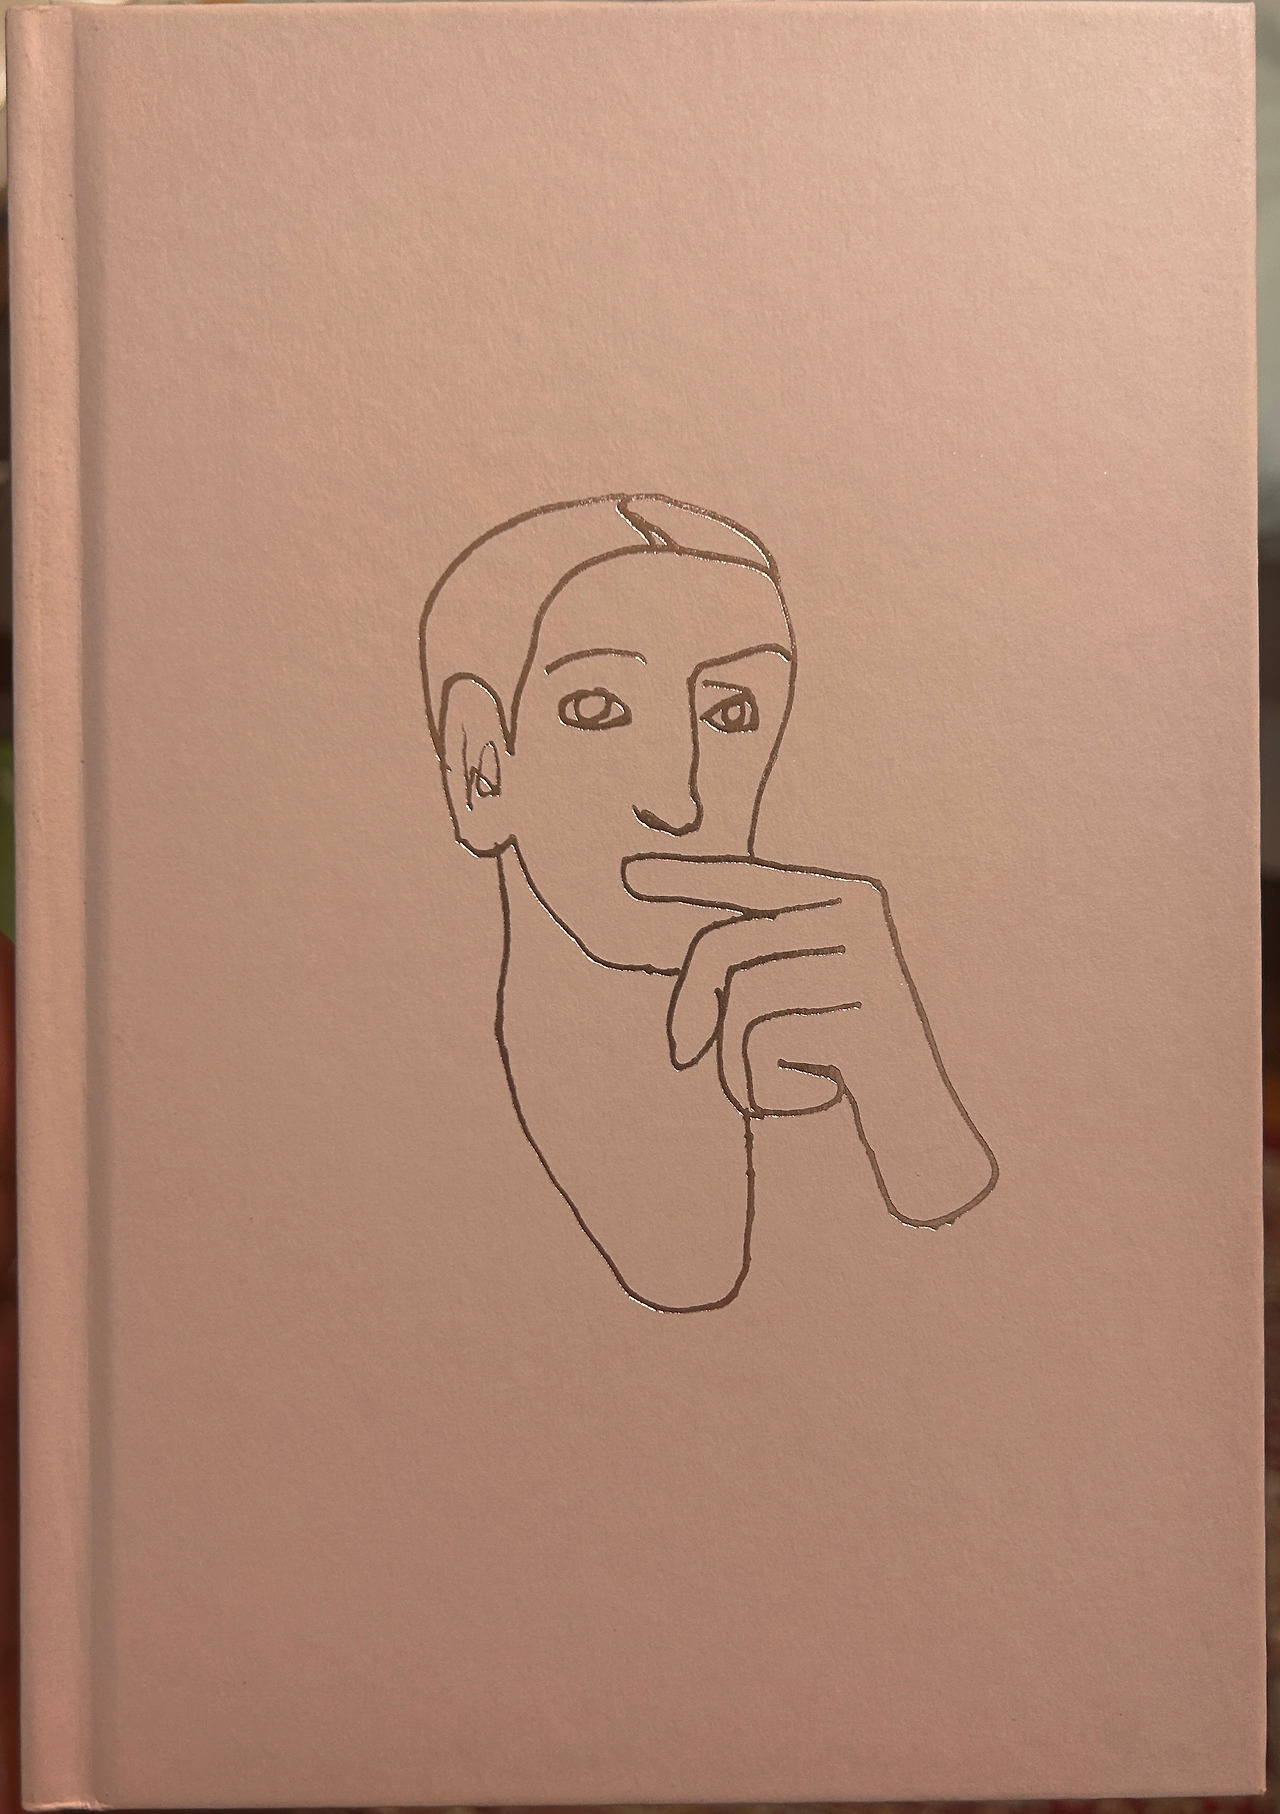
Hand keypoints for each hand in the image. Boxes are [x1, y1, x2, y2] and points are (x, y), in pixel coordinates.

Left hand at [624, 856, 996, 1225]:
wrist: (925, 1129)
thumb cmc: (847, 1056)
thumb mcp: (800, 991)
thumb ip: (752, 954)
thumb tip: (671, 926)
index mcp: (845, 896)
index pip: (749, 881)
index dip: (685, 878)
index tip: (626, 875)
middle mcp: (862, 917)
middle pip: (728, 948)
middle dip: (691, 1005)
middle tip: (679, 1055)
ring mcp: (871, 967)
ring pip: (743, 1004)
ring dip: (737, 1061)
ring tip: (779, 1082)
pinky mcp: (869, 1023)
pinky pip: (769, 1049)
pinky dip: (769, 1087)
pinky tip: (814, 1096)